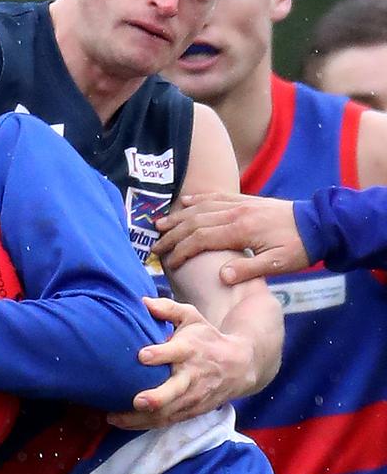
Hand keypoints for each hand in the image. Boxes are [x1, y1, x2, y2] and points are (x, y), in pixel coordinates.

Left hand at [106, 296, 253, 429]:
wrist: (239, 366)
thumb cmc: (206, 338)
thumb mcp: (192, 317)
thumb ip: (167, 309)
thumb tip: (142, 301)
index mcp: (190, 349)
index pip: (176, 352)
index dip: (160, 354)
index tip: (142, 356)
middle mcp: (192, 375)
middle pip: (175, 390)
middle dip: (157, 397)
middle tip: (137, 401)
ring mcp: (192, 397)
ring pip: (167, 411)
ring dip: (141, 418)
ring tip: (115, 417)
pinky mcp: (190, 411)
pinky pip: (167, 421)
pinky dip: (145, 424)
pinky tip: (123, 423)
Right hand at [155, 192, 308, 283]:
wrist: (319, 223)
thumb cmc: (299, 247)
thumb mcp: (277, 264)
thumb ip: (248, 270)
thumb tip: (221, 277)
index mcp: (241, 230)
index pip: (201, 239)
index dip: (181, 251)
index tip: (168, 263)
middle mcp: (236, 213)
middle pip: (194, 222)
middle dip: (172, 235)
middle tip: (154, 246)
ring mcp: (239, 204)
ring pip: (200, 207)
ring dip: (178, 216)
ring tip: (159, 224)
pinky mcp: (245, 200)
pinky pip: (215, 197)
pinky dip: (197, 199)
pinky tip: (184, 202)